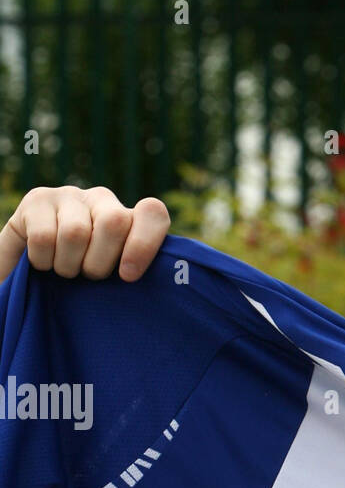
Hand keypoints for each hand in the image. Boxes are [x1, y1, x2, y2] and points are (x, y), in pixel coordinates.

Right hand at [0, 185, 170, 285]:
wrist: (31, 273)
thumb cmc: (82, 283)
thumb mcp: (114, 281)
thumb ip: (137, 277)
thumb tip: (169, 292)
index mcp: (130, 219)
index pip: (153, 213)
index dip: (144, 244)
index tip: (128, 277)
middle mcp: (103, 200)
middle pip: (115, 222)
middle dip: (100, 263)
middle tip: (89, 276)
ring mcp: (70, 196)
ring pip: (76, 233)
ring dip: (69, 266)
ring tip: (66, 270)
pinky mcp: (37, 200)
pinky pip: (45, 237)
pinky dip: (44, 261)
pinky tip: (44, 262)